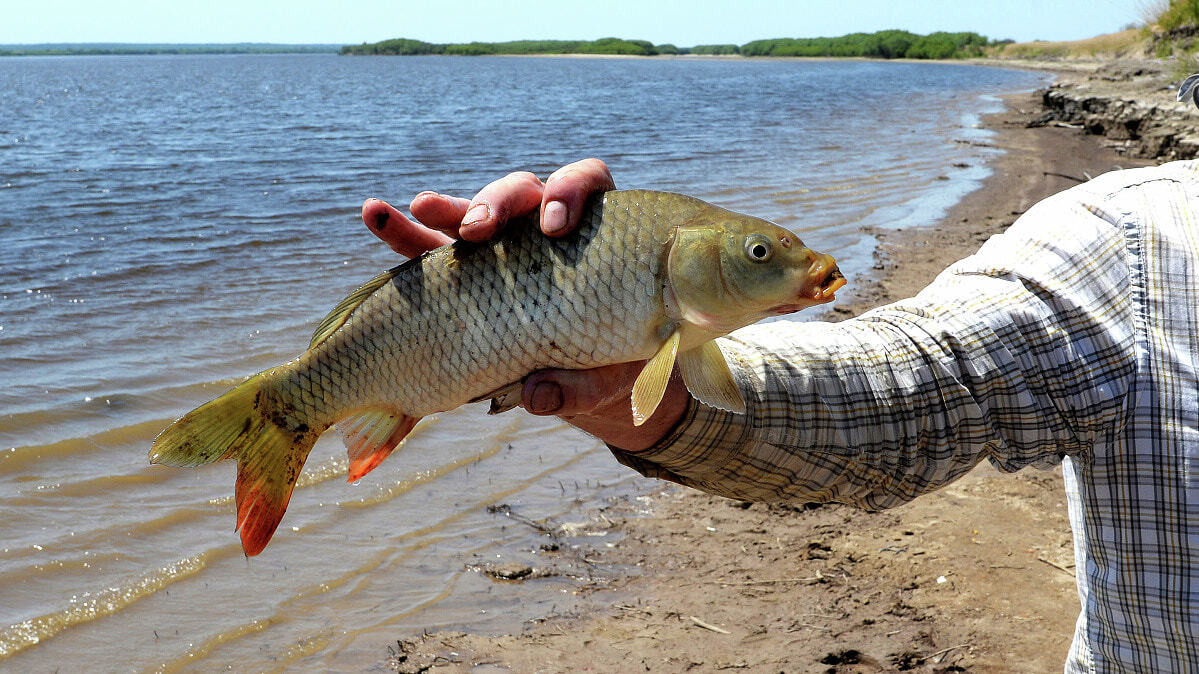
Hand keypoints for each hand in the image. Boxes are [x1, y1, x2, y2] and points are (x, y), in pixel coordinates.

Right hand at [361, 159, 687, 450]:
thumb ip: (579, 388)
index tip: (554, 226)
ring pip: (472, 213)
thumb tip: (536, 396)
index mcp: (594, 233)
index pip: (586, 183)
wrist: (584, 380)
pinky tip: (375, 215)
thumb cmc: (612, 365)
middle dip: (498, 204)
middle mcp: (544, 229)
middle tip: (479, 229)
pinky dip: (401, 231)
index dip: (571, 191)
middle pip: (522, 192)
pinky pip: (427, 247)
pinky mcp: (462, 272)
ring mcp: (500, 248)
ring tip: (420, 208)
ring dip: (446, 209)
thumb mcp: (606, 379)